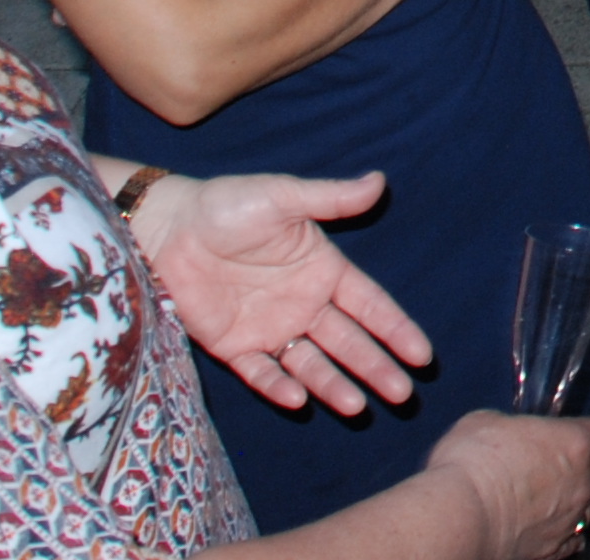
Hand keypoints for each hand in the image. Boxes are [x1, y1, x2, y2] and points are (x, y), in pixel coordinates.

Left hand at [136, 171, 430, 413]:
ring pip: (311, 365)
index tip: (422, 355)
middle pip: (348, 343)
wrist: (166, 228)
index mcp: (321, 270)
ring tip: (357, 407)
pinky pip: (261, 373)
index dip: (396, 329)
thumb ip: (331, 198)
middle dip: (376, 368)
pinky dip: (278, 388)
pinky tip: (298, 399)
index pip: (369, 306)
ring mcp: (269, 328)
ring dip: (334, 386)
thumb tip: (379, 182)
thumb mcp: (283, 197)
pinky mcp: (233, 346)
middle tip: (403, 394)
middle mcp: (302, 304)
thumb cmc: (226, 205)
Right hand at [423, 408, 589, 559]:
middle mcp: (583, 481)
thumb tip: (506, 431)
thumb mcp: (487, 421)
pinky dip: (577, 533)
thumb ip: (510, 425)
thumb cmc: (473, 464)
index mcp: (575, 442)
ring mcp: (571, 518)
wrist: (462, 518)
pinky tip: (573, 532)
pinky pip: (577, 540)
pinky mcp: (553, 549)